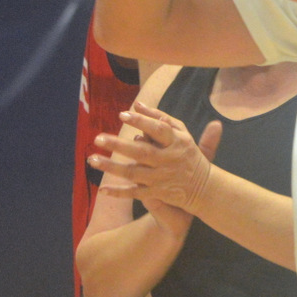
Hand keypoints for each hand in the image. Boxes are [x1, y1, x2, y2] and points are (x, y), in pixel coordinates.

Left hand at [90, 100, 220, 214]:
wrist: (205, 188)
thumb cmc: (189, 154)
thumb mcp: (183, 134)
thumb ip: (162, 118)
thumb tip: (139, 104)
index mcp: (177, 142)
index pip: (159, 130)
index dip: (141, 122)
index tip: (122, 115)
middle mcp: (169, 160)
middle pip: (142, 152)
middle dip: (119, 145)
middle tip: (98, 138)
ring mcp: (162, 178)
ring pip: (134, 172)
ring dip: (112, 167)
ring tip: (92, 159)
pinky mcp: (157, 193)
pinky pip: (135, 193)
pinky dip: (119, 192)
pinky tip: (102, 189)